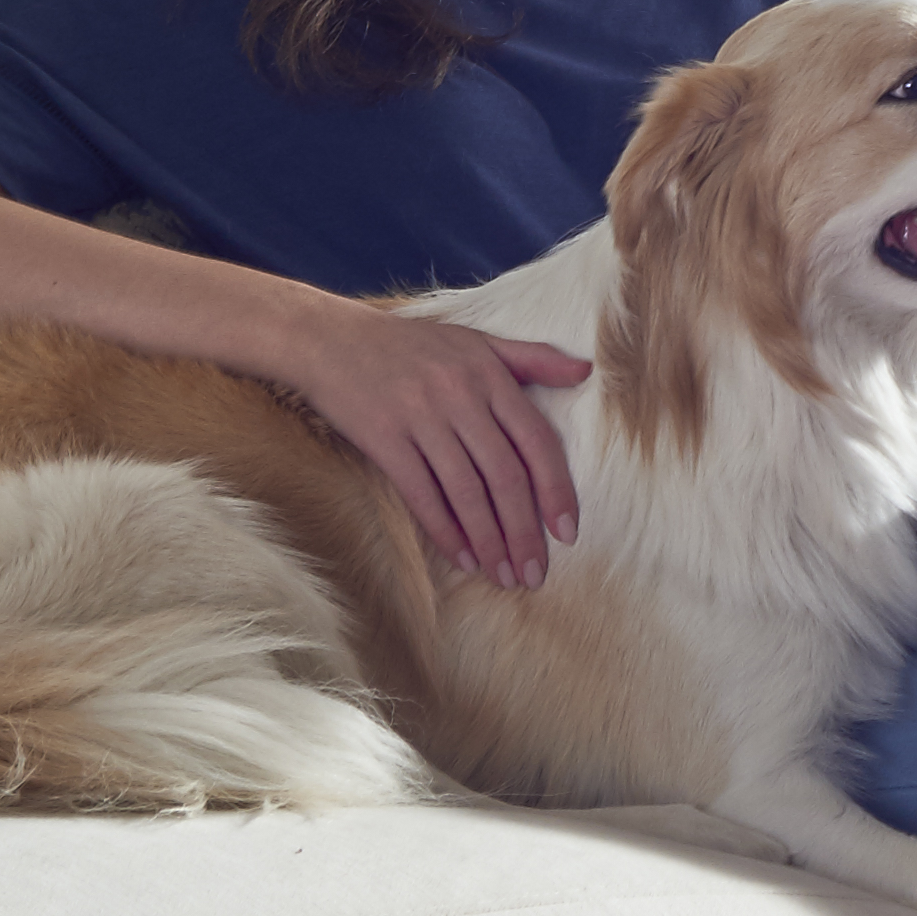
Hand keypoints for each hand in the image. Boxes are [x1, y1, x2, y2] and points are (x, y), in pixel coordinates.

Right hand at [276, 308, 587, 590]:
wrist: (330, 340)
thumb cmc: (411, 345)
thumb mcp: (476, 341)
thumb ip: (533, 358)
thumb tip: (586, 372)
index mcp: (490, 376)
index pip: (536, 441)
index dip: (556, 491)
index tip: (567, 533)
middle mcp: (460, 397)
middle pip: (505, 476)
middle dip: (524, 532)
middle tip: (534, 573)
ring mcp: (421, 418)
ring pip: (467, 492)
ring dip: (489, 541)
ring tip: (503, 575)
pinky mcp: (384, 438)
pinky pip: (422, 494)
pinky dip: (445, 531)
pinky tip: (463, 558)